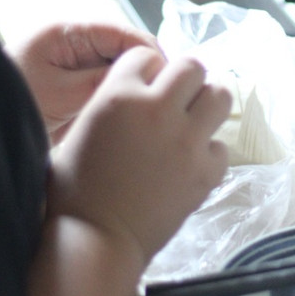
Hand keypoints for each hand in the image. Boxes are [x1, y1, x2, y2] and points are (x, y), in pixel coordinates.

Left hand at [9, 22, 160, 143]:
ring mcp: (78, 65)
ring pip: (123, 71)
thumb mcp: (60, 94)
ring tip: (153, 110)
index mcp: (68, 33)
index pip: (124, 32)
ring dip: (136, 87)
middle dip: (147, 71)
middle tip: (165, 99)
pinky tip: (135, 118)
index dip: (150, 53)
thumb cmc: (11, 103)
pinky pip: (110, 89)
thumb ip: (102, 81)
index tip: (166, 79)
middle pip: (128, 50)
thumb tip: (145, 75)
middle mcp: (76, 44)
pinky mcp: (78, 88)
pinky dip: (123, 101)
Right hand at [50, 46, 231, 263]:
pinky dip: (209, 151)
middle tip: (176, 100)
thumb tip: (134, 91)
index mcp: (119, 95)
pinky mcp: (206, 171)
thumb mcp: (80, 131)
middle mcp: (158, 109)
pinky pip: (221, 145)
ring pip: (220, 95)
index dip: (146, 70)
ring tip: (193, 122)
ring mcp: (187, 140)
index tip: (145, 87)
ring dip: (207, 104)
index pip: (146, 55)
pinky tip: (191, 163)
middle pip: (192, 66)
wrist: (95, 241)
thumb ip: (111, 102)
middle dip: (184, 80)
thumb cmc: (73, 191)